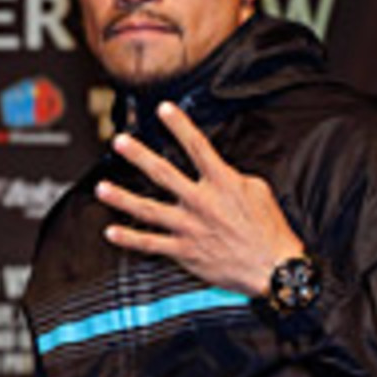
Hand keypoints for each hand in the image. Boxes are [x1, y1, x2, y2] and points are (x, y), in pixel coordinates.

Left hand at [96, 101, 303, 296]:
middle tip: (119, 142)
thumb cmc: (268, 229)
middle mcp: (201, 202)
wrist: (275, 268)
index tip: (163, 108)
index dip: (180, 125)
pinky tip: (110, 231)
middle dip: (139, 155)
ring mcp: (190, 228)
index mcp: (222, 183)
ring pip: (148, 210)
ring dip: (122, 198)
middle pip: (163, 174)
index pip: (198, 146)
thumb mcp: (257, 191)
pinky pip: (151, 244)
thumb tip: (217, 169)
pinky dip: (129, 239)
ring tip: (101, 187)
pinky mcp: (185, 251)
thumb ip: (232, 176)